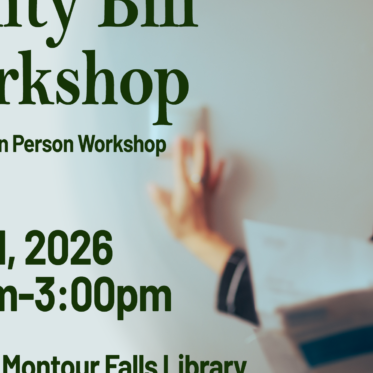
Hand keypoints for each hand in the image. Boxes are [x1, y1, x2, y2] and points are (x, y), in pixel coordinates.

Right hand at [147, 131, 233, 272]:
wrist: (200, 239)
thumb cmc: (183, 229)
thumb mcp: (167, 216)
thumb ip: (159, 200)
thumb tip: (151, 187)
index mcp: (183, 190)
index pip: (180, 167)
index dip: (180, 152)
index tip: (179, 138)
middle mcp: (195, 188)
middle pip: (198, 163)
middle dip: (197, 148)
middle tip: (198, 134)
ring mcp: (204, 191)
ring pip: (207, 168)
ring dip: (207, 153)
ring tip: (206, 141)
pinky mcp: (209, 196)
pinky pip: (215, 180)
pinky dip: (218, 170)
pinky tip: (221, 161)